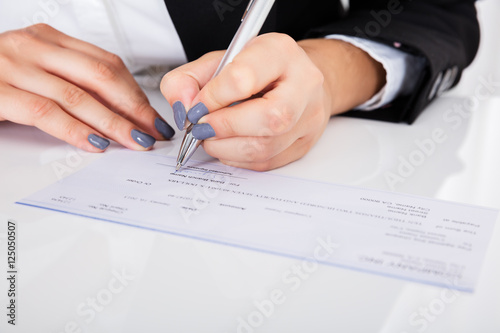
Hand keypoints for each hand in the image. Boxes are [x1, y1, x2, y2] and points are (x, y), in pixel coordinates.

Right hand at [0, 24, 174, 151]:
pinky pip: (47, 112)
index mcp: (48, 38)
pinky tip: (96, 144)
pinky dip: (76, 131)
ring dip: (114, 123)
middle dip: (134, 108)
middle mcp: (32, 46)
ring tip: (134, 142)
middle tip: (152, 131)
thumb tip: (119, 112)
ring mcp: (12, 66)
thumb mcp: (37, 71)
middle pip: (101, 77)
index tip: (153, 116)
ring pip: (79, 96)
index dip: (136, 92)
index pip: (107, 63)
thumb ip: (72, 83)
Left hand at [161, 33, 384, 170]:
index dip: (212, 98)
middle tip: (202, 127)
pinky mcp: (304, 143)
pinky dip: (238, 158)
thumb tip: (183, 108)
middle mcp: (303, 83)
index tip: (196, 106)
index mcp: (280, 52)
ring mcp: (309, 117)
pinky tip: (229, 144)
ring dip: (226, 147)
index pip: (243, 78)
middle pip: (269, 118)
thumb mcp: (217, 62)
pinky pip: (266, 162)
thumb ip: (188, 80)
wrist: (295, 80)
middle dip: (224, 128)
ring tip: (211, 137)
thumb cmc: (255, 70)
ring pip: (266, 147)